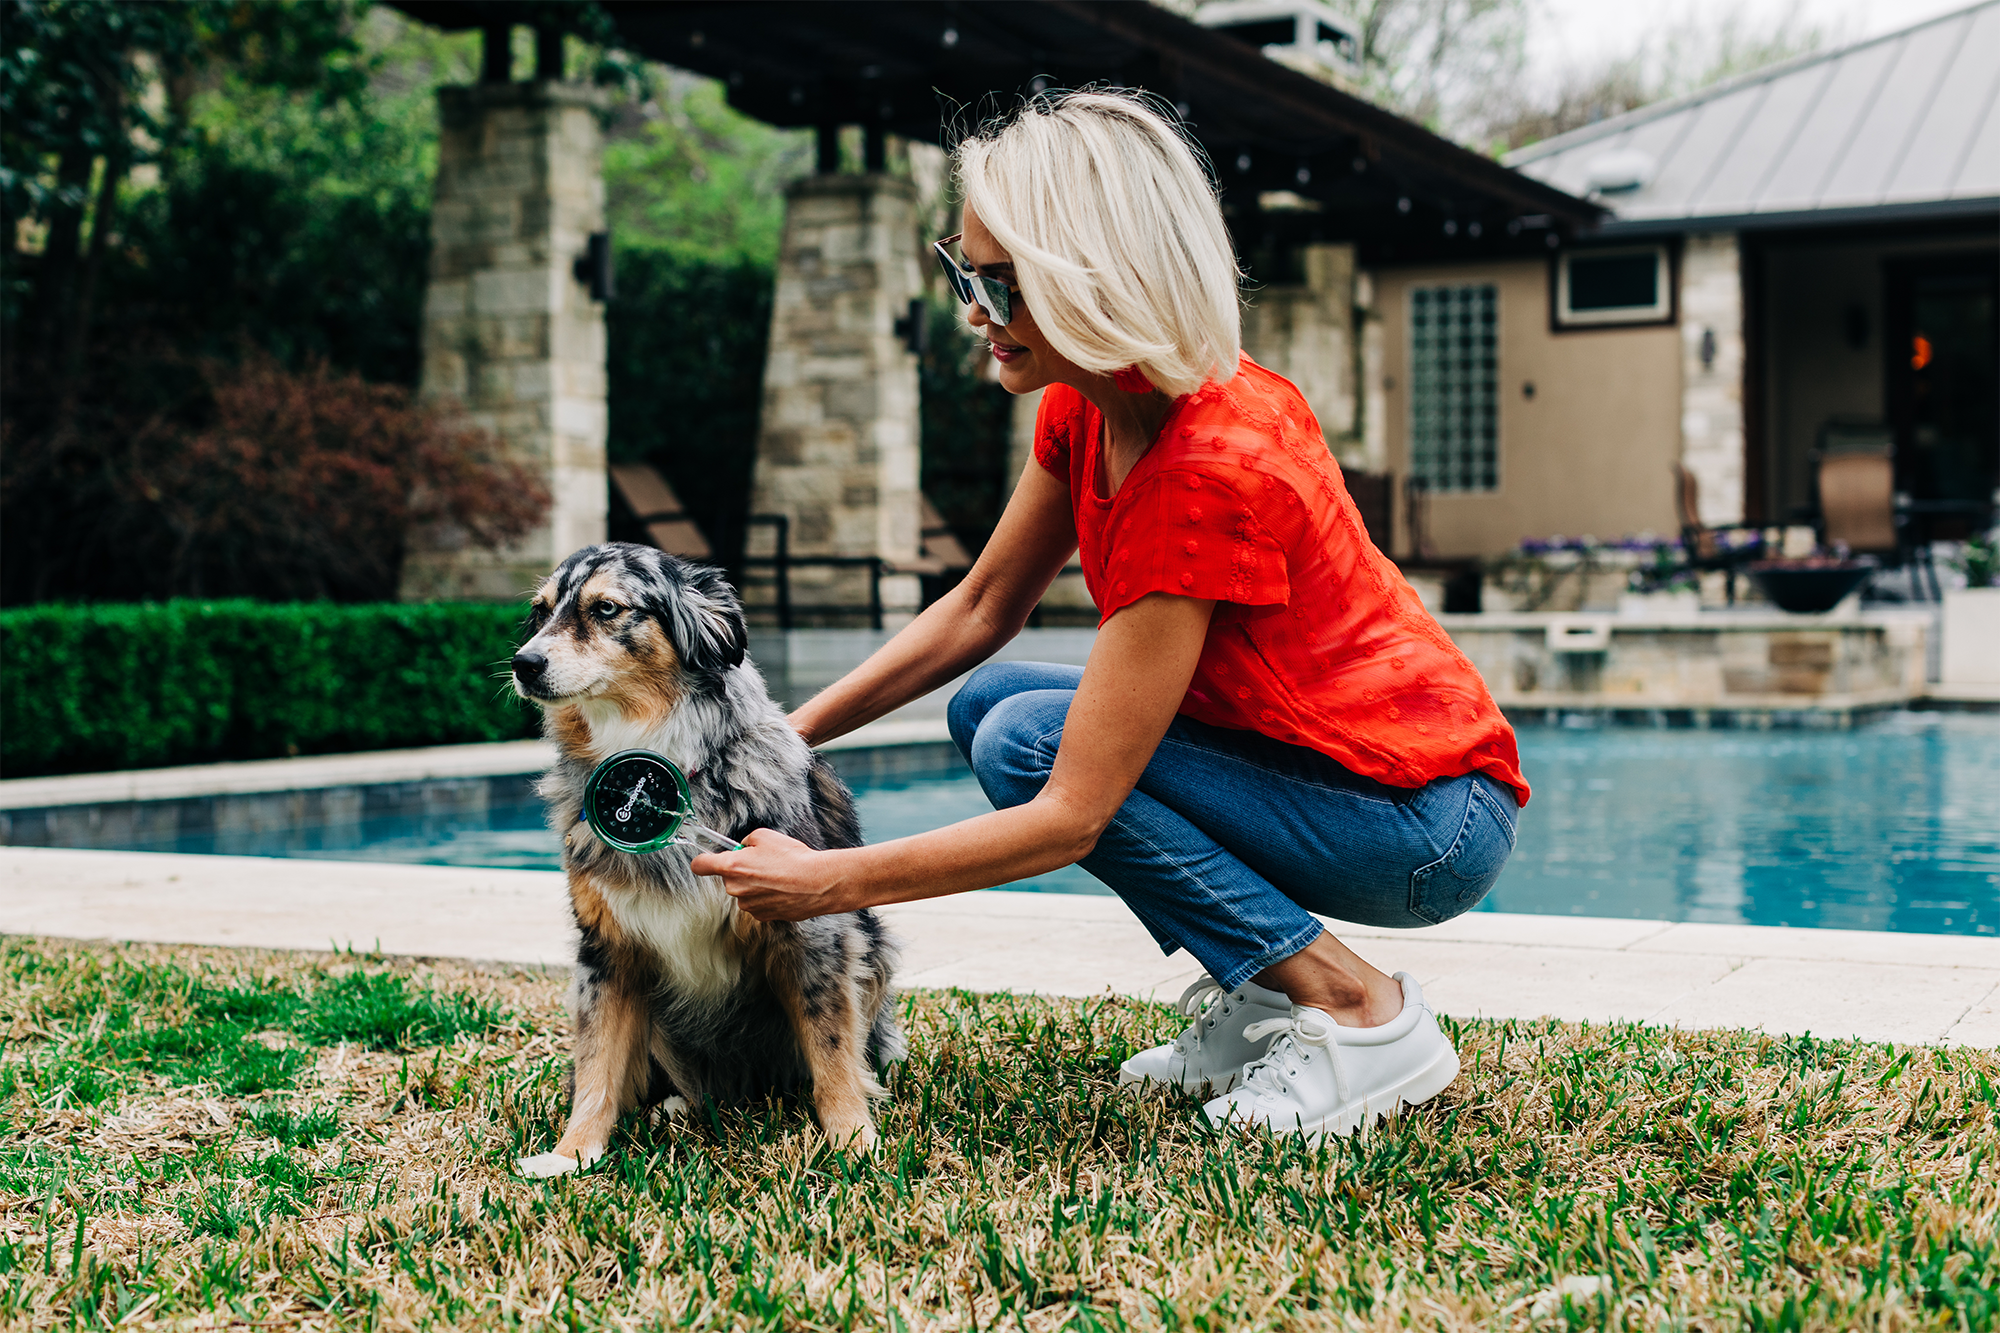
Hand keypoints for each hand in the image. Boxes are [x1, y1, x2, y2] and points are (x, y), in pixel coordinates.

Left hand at [691, 828, 855, 921]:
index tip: (706, 860)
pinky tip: (784, 889)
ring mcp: (748, 905)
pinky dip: (768, 897)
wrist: (817, 883)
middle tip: (764, 862)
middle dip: (742, 870)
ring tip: (779, 876)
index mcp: (732, 867)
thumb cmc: (792, 858)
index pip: (700, 865)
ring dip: (756, 884)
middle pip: (729, 878)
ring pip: (745, 892)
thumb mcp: (765, 836)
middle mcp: (735, 889)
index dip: (702, 861)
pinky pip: (759, 903)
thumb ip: (746, 842)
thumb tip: (744, 850)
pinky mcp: (763, 916)